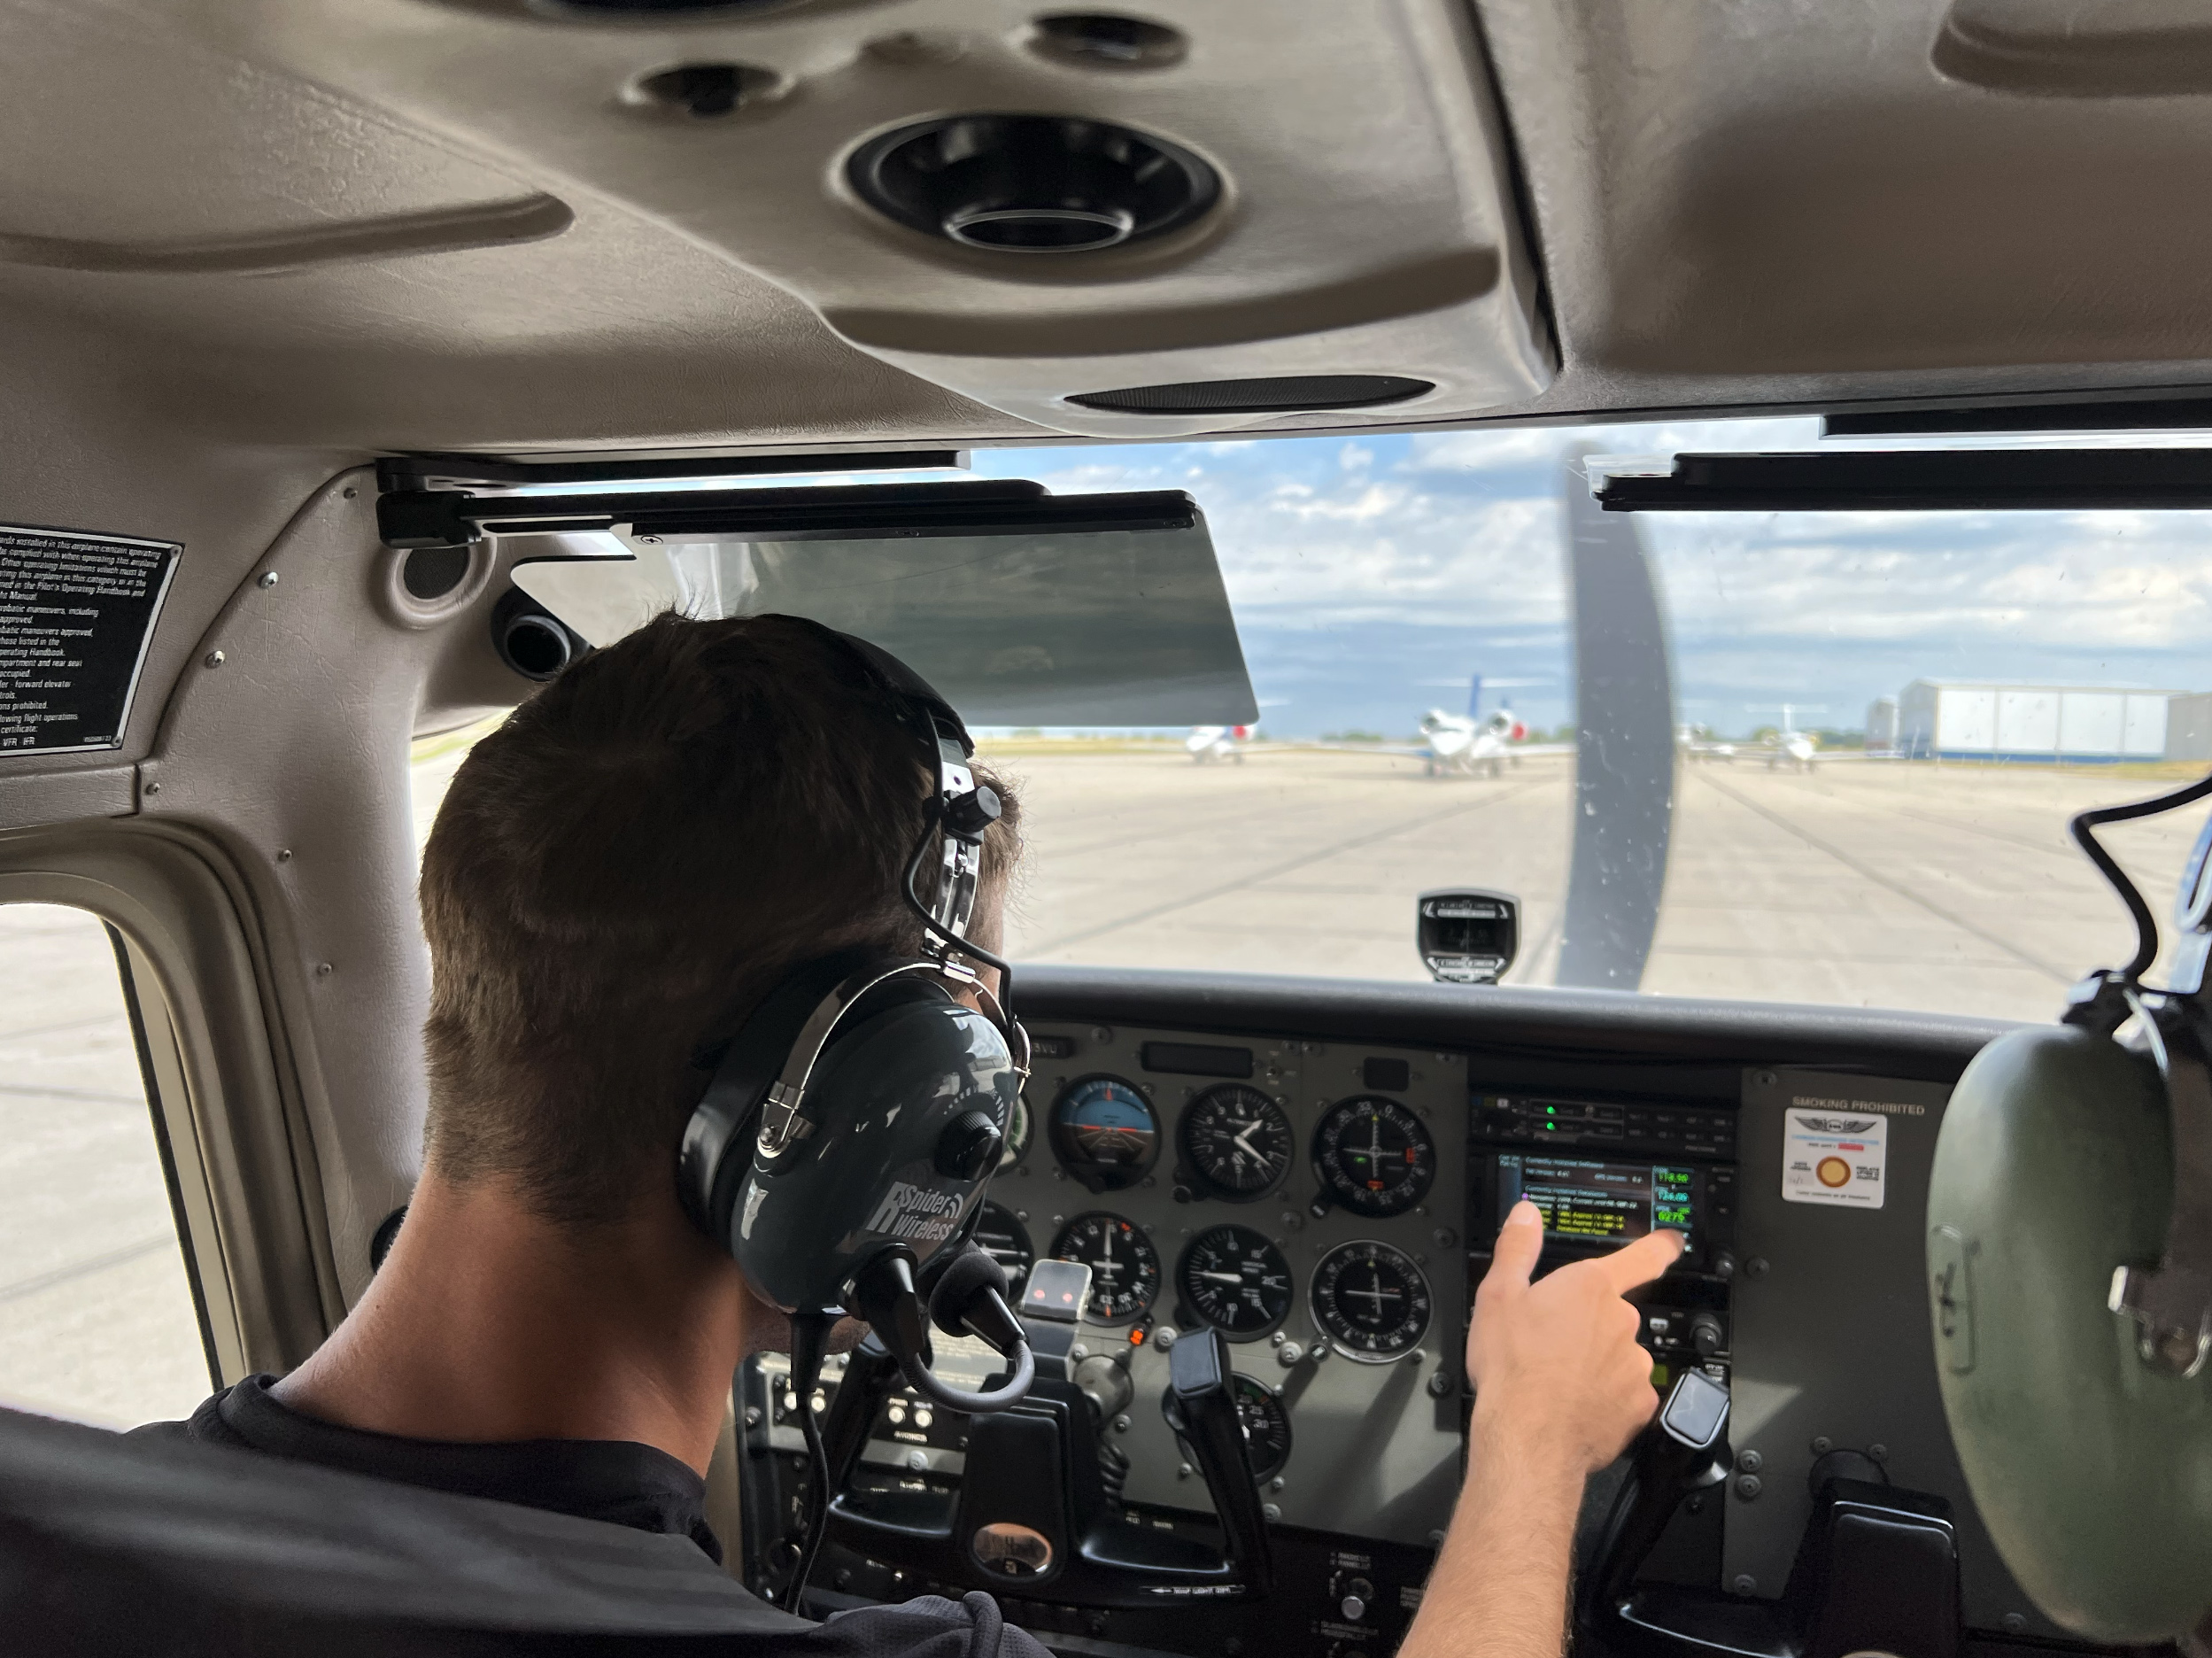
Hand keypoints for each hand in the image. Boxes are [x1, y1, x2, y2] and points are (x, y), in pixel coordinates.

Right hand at [1465, 1201, 1682, 1477]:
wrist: (1529, 1435)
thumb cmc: (1513, 1366)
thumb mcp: (1497, 1295)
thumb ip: (1517, 1248)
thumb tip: (1527, 1215)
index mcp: (1590, 1286)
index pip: (1641, 1257)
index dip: (1660, 1247)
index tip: (1672, 1243)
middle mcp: (1621, 1320)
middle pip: (1615, 1314)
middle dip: (1592, 1326)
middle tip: (1556, 1344)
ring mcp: (1634, 1363)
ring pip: (1620, 1355)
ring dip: (1599, 1363)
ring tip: (1561, 1380)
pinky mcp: (1640, 1403)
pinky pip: (1627, 1393)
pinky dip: (1608, 1398)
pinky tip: (1578, 1404)